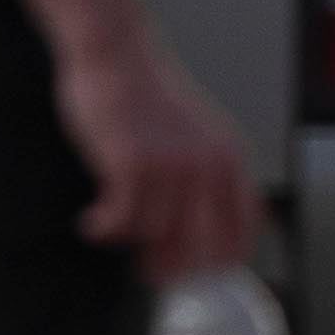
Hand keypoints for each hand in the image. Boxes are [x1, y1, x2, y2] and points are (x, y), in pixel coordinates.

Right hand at [59, 39, 260, 285]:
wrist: (116, 57)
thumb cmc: (148, 99)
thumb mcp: (197, 135)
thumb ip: (208, 176)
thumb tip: (206, 234)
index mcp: (229, 160)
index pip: (243, 231)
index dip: (220, 264)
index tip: (196, 277)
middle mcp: (208, 165)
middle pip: (199, 248)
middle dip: (171, 268)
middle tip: (146, 270)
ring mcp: (172, 166)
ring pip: (154, 238)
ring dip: (128, 242)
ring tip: (112, 227)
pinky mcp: (132, 164)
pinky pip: (120, 223)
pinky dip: (102, 229)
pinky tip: (91, 221)